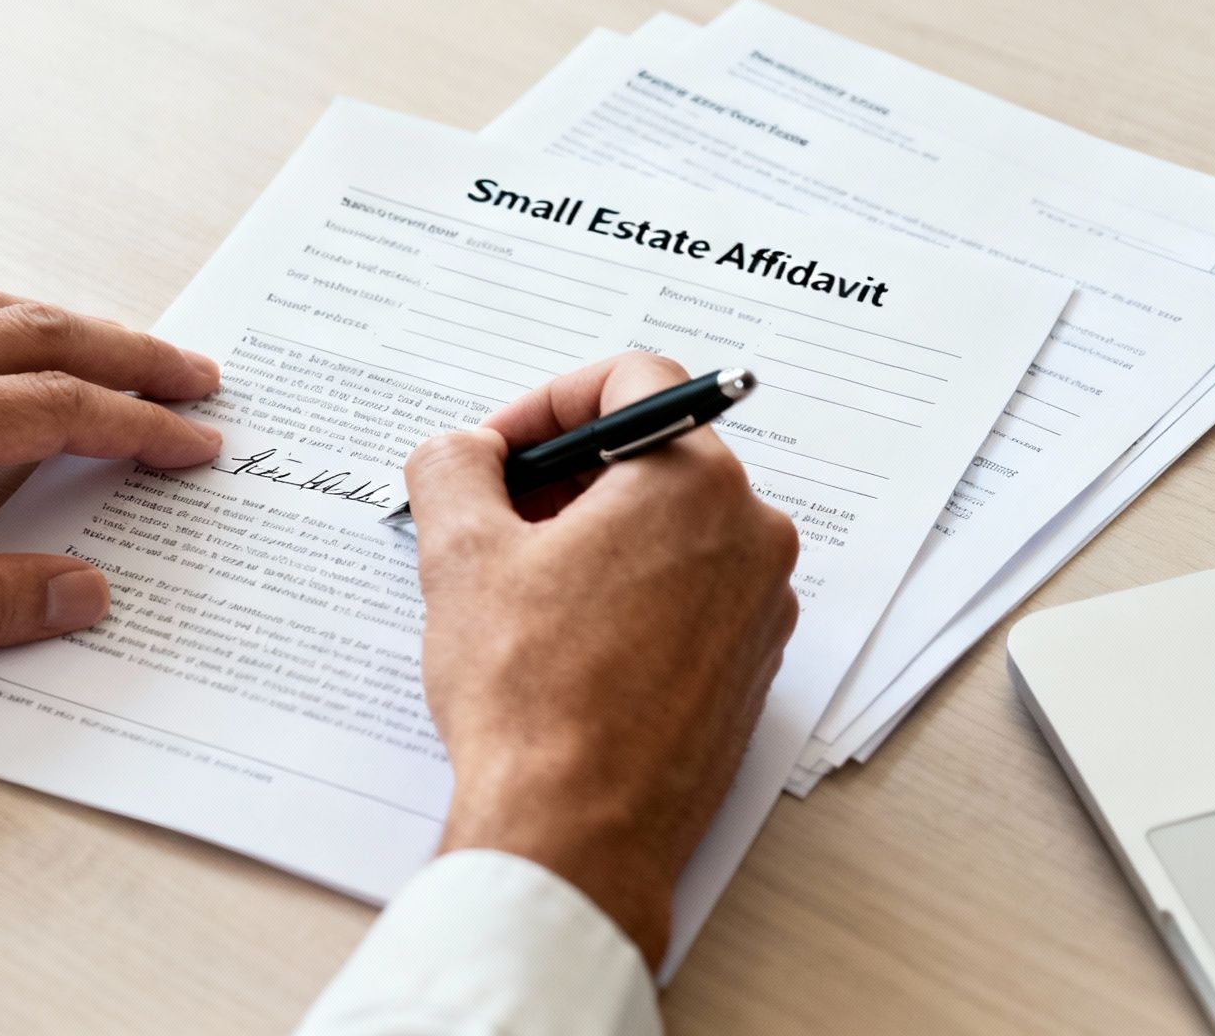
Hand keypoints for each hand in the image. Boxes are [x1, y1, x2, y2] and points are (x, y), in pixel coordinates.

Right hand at [403, 352, 799, 966]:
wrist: (575, 833)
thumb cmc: (531, 698)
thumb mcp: (460, 555)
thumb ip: (454, 467)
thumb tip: (462, 452)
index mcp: (696, 484)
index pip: (633, 381)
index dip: (546, 402)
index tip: (498, 450)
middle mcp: (750, 535)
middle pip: (654, 457)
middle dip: (563, 476)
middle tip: (492, 518)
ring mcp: (759, 608)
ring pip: (671, 530)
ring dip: (592, 537)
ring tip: (518, 589)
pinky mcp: (748, 670)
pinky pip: (688, 596)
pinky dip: (627, 594)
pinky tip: (562, 642)